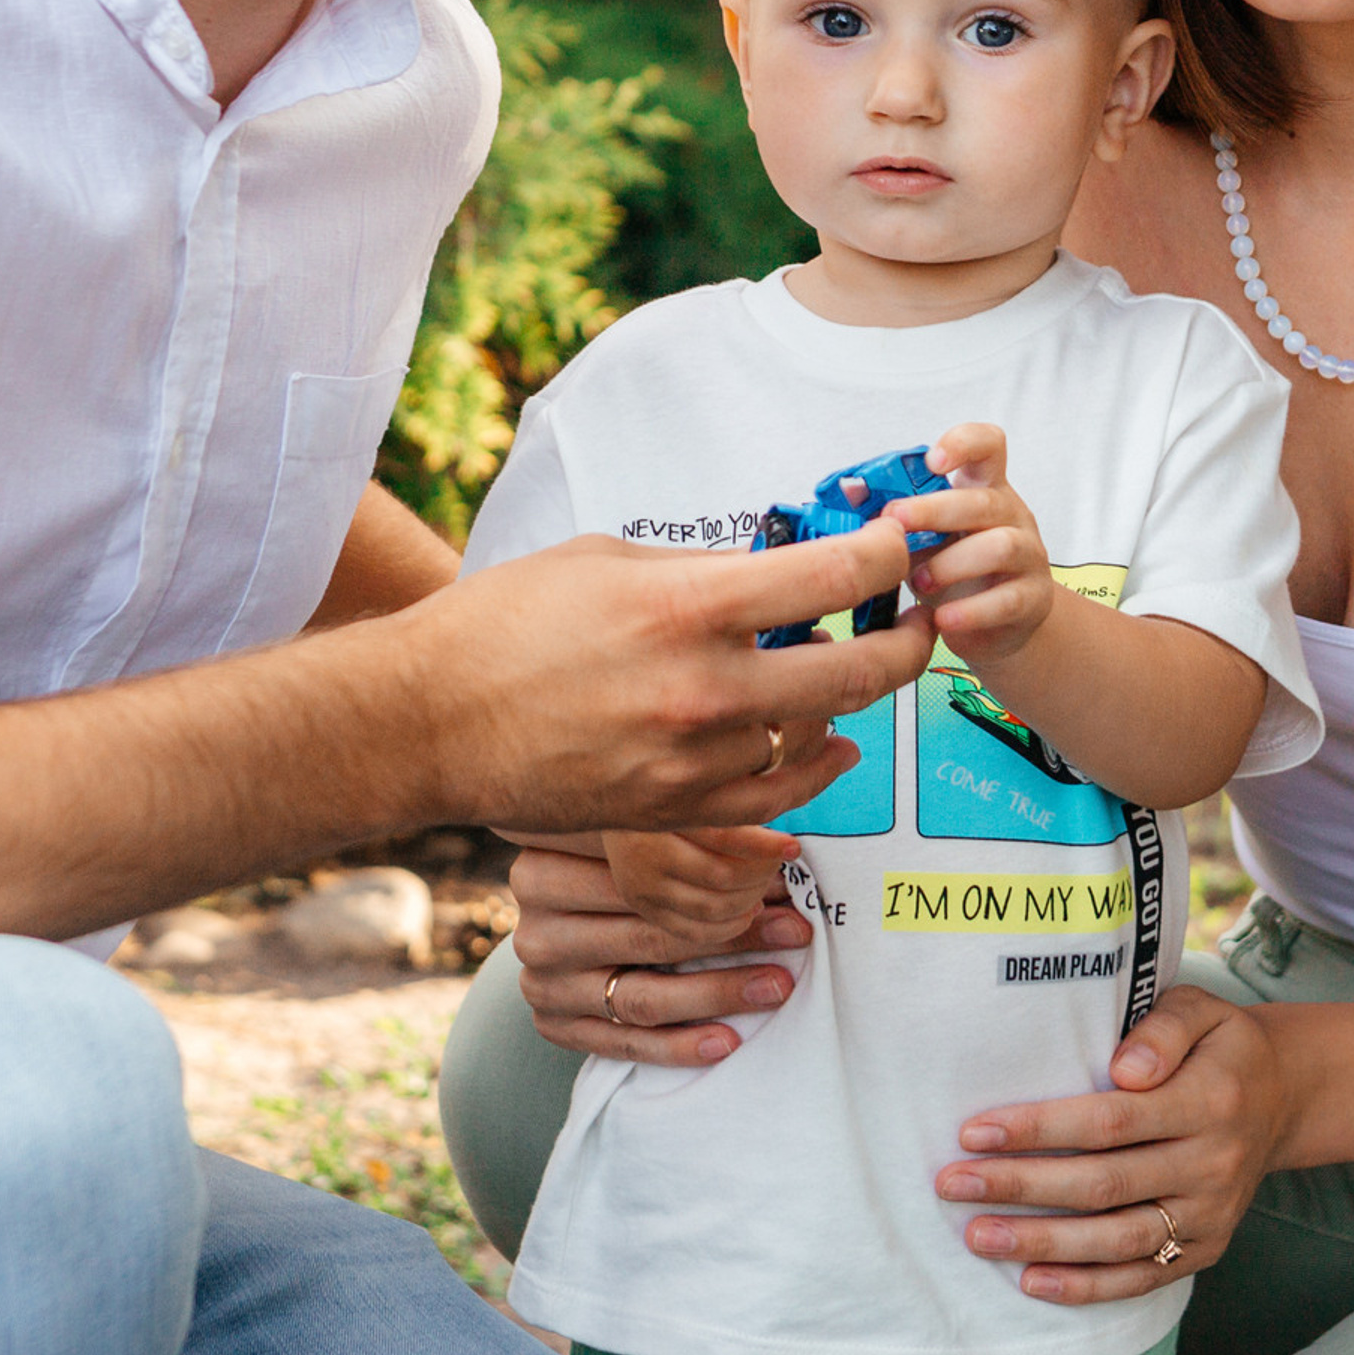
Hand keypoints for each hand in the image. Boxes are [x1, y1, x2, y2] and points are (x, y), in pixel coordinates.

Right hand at [421, 520, 935, 833]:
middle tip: (922, 615)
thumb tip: (776, 571)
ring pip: (815, 732)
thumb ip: (702, 570)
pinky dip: (817, 767)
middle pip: (856, 670)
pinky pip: (780, 797)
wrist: (430, 722)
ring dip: (844, 700)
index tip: (896, 542)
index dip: (883, 553)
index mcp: (686, 605)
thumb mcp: (609, 562)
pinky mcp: (677, 812)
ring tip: (852, 666)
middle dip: (907, 637)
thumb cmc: (507, 623)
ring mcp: (694, 760)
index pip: (831, 575)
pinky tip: (834, 744)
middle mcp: (703, 687)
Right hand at [508, 842, 815, 1066]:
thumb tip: (778, 849)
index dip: (715, 866)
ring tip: (777, 984)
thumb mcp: (631, 840)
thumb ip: (683, 836)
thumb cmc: (612, 870)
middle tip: (794, 929)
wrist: (556, 928)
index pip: (638, 865)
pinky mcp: (554, 1025)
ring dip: (718, 991)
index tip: (781, 873)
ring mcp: (541, 980)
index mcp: (546, 860)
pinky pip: (625, 1043)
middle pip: (647, 928)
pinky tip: (728, 1040)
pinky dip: (679, 1045)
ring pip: (642, 993)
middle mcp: (536, 922)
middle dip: (732, 930)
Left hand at [887, 424, 1052, 670]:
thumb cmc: (954, 571)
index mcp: (983, 488)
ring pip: (1000, 546)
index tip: (932, 461)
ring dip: (952, 564)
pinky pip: (1007, 601)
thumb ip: (895, 516)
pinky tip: (942, 619)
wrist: (997, 626)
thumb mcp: (923, 538)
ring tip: (919, 583)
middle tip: (896, 523)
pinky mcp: (1034, 598)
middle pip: (983, 500)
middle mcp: (1011, 515)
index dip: (963, 443)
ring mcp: (1029, 556)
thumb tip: (850, 490)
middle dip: (934, 510)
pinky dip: (970, 611)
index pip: (988, 445)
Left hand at [932, 986, 1291, 1302]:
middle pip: (1103, 1184)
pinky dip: (1086, 1286)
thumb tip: (1124, 1067)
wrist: (1282, 1098)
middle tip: (953, 1183)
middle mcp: (1212, 1165)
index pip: (1111, 1121)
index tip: (975, 1130)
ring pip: (1117, 1239)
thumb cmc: (1217, 1045)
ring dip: (1042, 1243)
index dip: (1040, 1129)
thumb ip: (1162, 1029)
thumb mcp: (1201, 1010)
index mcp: (1208, 1101)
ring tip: (977, 1236)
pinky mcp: (1204, 1250)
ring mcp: (1209, 1216)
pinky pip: (1141, 1277)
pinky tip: (1031, 1280)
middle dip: (1021, 1186)